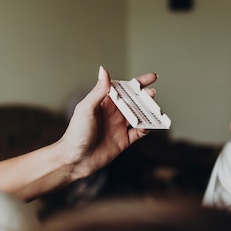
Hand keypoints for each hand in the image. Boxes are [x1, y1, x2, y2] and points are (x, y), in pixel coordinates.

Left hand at [58, 66, 158, 180]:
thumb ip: (98, 91)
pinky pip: (139, 133)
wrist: (75, 160)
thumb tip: (104, 70)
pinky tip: (148, 126)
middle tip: (153, 94)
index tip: (152, 77)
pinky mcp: (124, 141)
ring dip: (149, 112)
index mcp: (105, 103)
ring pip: (140, 116)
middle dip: (146, 97)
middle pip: (135, 101)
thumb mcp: (86, 109)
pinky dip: (146, 128)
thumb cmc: (76, 133)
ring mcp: (120, 127)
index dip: (138, 83)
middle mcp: (114, 113)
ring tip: (155, 109)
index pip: (124, 89)